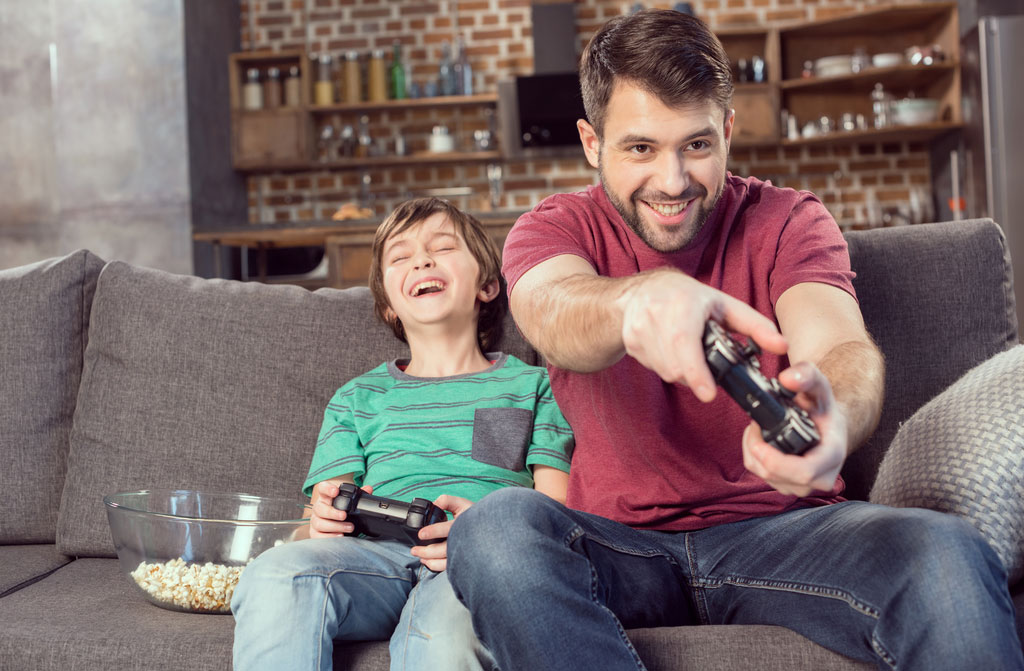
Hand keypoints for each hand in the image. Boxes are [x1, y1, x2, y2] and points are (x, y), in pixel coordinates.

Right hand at [308, 480, 369, 538]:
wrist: (333, 522)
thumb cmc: (340, 509)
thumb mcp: (349, 501)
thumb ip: (359, 494)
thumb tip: (369, 489)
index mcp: (325, 497)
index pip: (322, 488)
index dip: (327, 489)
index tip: (336, 491)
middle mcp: (318, 508)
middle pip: (320, 508)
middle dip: (332, 512)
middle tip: (344, 515)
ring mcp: (315, 521)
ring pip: (319, 523)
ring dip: (335, 526)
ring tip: (349, 528)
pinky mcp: (315, 533)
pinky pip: (318, 536)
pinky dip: (329, 537)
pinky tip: (340, 536)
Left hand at [409, 495, 474, 571]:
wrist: (490, 531)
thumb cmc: (475, 516)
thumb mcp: (462, 503)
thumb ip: (446, 501)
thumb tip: (433, 505)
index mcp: (463, 525)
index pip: (447, 529)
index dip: (433, 532)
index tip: (421, 534)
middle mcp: (464, 541)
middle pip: (442, 550)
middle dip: (426, 551)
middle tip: (414, 550)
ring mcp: (464, 553)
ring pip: (444, 562)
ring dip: (429, 560)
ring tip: (419, 555)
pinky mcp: (463, 561)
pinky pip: (448, 568)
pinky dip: (435, 566)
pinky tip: (428, 561)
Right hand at [619, 270, 787, 401]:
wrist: (642, 291)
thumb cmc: (687, 297)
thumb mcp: (724, 305)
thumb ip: (756, 326)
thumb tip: (782, 346)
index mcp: (682, 303)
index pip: (685, 343)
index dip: (696, 372)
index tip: (708, 394)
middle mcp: (655, 314)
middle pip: (676, 366)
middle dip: (696, 376)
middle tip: (707, 368)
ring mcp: (638, 329)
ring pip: (666, 371)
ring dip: (683, 372)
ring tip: (689, 353)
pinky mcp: (630, 342)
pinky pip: (654, 368)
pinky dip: (668, 367)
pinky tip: (671, 351)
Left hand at [741, 361, 847, 496]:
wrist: (827, 425)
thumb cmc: (823, 407)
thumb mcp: (819, 385)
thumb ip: (806, 375)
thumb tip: (787, 379)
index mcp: (832, 456)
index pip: (805, 472)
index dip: (778, 462)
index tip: (759, 445)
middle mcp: (820, 477)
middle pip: (779, 476)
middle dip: (758, 450)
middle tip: (755, 424)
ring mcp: (803, 485)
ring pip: (765, 475)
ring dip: (754, 451)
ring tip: (760, 428)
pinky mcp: (787, 485)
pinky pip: (761, 474)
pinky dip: (753, 455)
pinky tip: (760, 439)